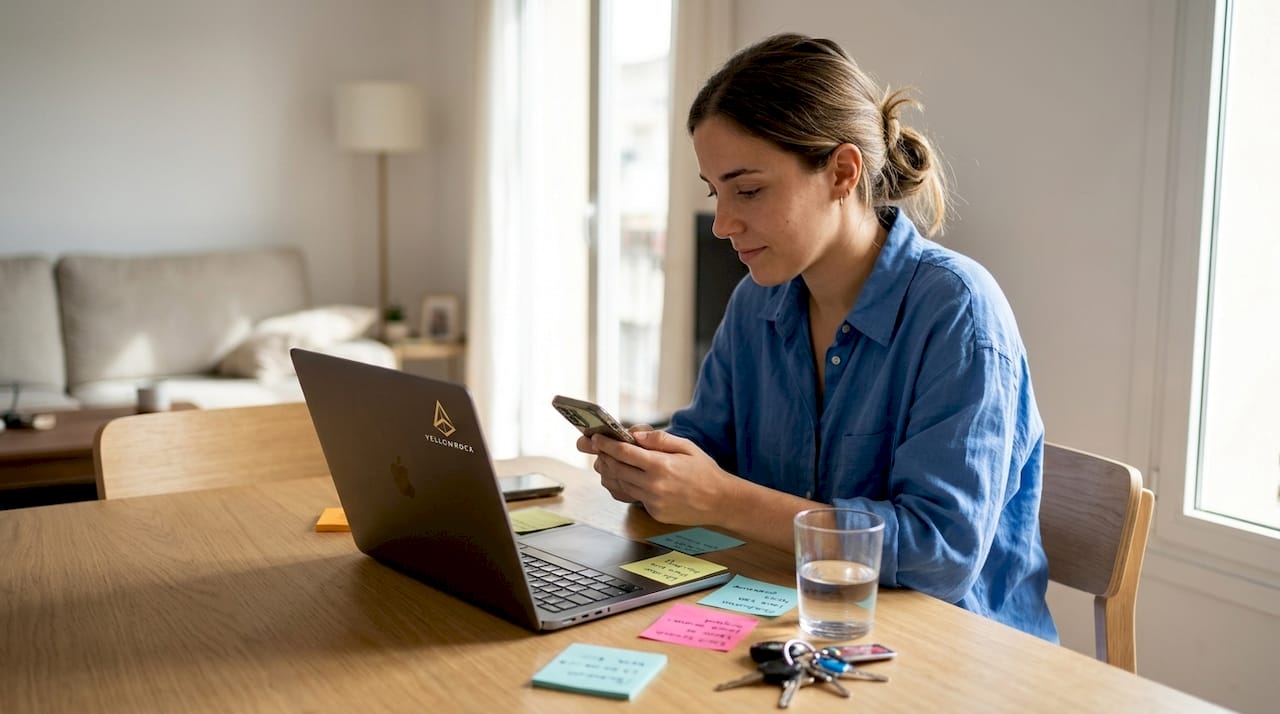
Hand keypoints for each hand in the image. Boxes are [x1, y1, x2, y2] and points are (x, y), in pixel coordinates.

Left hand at [587, 428, 737, 525]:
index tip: (597, 438)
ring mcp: (653, 501)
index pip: (624, 453)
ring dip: (610, 472)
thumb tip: (635, 435)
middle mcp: (654, 485)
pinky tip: (625, 478)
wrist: (720, 502)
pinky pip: (632, 497)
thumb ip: (659, 440)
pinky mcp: (654, 512)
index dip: (607, 445)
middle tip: (598, 449)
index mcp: (661, 465)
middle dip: (604, 457)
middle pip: (617, 469)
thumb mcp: (686, 446)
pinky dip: (624, 486)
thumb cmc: (704, 472)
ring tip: (608, 462)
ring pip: (621, 484)